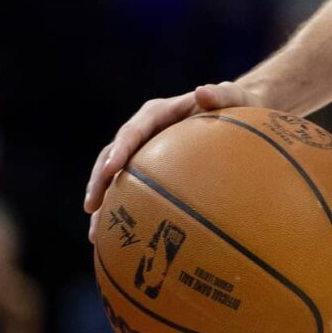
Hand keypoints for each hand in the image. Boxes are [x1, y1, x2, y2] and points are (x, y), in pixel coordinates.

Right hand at [84, 81, 259, 241]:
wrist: (239, 115)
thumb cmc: (238, 105)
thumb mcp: (235, 97)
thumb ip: (223, 94)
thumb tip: (203, 91)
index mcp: (157, 114)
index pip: (132, 132)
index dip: (119, 150)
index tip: (111, 170)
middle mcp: (144, 133)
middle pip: (112, 157)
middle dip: (99, 182)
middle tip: (92, 207)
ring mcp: (144, 153)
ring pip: (115, 179)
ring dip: (104, 204)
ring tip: (94, 234)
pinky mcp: (151, 170)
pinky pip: (132, 192)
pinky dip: (123, 212)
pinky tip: (119, 241)